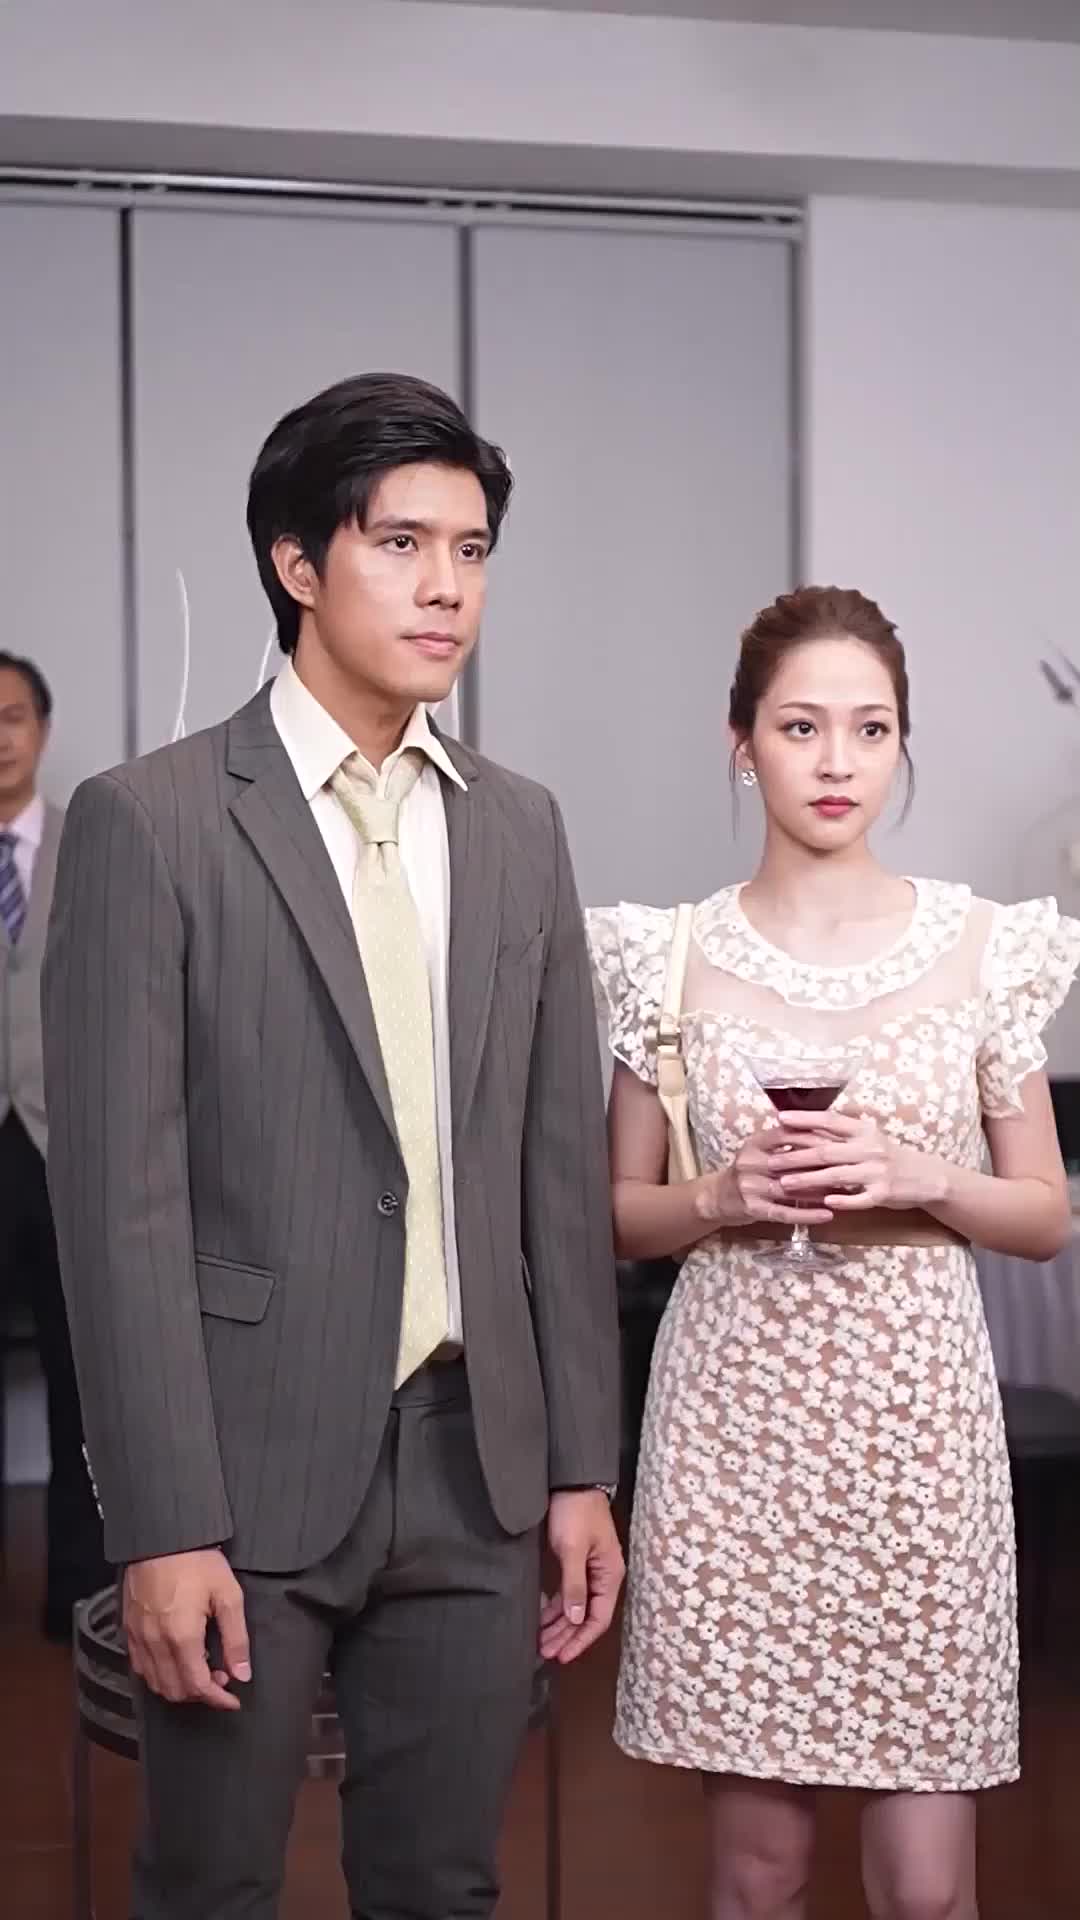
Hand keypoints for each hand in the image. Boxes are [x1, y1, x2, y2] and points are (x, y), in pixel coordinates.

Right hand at [123, 1547, 250, 1710]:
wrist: (163, 1535)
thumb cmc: (197, 1561)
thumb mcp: (228, 1594)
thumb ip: (236, 1638)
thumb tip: (242, 1674)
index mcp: (182, 1637)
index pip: (198, 1686)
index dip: (218, 1700)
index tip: (233, 1700)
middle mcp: (156, 1643)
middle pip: (175, 1691)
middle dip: (200, 1693)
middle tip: (220, 1677)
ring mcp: (138, 1637)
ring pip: (155, 1683)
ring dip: (179, 1686)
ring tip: (200, 1668)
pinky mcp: (128, 1629)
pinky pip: (140, 1667)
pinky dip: (158, 1674)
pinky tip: (175, 1660)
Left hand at [540, 1491, 624, 1665]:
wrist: (571, 1481)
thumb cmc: (575, 1513)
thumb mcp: (572, 1549)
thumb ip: (574, 1585)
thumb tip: (576, 1619)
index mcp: (609, 1576)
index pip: (598, 1619)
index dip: (580, 1640)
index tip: (561, 1656)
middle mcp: (603, 1577)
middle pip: (586, 1616)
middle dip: (566, 1636)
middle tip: (544, 1652)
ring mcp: (590, 1570)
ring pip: (575, 1607)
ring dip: (559, 1624)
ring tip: (540, 1641)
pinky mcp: (576, 1563)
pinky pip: (568, 1593)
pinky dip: (556, 1607)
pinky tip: (542, 1617)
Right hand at [694, 1124, 834, 1229]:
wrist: (718, 1197)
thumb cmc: (749, 1171)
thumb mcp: (762, 1151)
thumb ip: (787, 1143)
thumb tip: (826, 1135)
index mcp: (755, 1143)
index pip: (787, 1134)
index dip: (814, 1136)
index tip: (840, 1139)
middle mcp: (751, 1162)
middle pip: (791, 1161)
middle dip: (823, 1163)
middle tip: (850, 1165)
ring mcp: (750, 1187)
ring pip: (790, 1187)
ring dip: (819, 1190)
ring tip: (845, 1192)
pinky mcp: (754, 1209)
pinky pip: (785, 1212)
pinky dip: (808, 1214)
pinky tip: (827, 1215)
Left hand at [772, 1111, 949, 1211]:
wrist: (925, 1176)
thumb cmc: (889, 1156)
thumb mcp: (870, 1138)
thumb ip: (843, 1134)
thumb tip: (808, 1124)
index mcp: (864, 1131)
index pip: (830, 1120)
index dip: (804, 1119)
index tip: (780, 1118)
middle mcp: (870, 1148)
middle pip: (826, 1151)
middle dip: (796, 1156)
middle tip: (771, 1161)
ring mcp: (877, 1171)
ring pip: (836, 1176)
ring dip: (808, 1180)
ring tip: (785, 1184)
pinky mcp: (883, 1193)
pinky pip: (858, 1198)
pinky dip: (841, 1200)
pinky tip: (824, 1203)